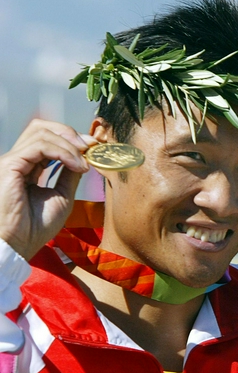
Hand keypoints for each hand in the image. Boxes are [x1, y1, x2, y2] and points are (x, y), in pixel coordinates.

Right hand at [0, 119, 92, 259]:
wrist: (19, 244)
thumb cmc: (36, 227)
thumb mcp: (62, 196)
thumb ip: (70, 175)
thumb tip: (85, 158)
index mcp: (29, 167)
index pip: (48, 139)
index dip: (72, 139)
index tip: (94, 147)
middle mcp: (19, 160)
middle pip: (41, 128)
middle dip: (70, 133)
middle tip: (90, 146)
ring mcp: (13, 161)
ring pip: (41, 132)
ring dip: (69, 144)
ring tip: (84, 161)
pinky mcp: (10, 165)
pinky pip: (39, 145)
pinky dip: (62, 151)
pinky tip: (76, 165)